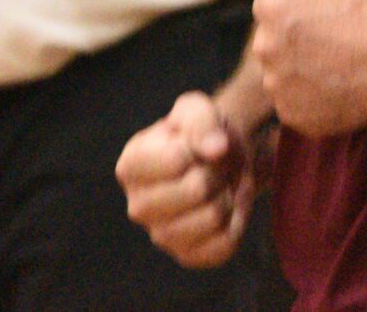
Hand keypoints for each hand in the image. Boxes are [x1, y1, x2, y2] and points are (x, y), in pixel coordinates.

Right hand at [118, 90, 253, 267]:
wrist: (217, 162)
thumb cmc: (199, 134)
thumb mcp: (197, 110)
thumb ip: (202, 121)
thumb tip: (215, 149)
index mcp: (130, 166)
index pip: (177, 159)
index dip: (201, 147)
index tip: (200, 146)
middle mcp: (137, 206)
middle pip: (197, 189)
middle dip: (217, 171)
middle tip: (215, 167)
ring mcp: (160, 236)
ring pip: (213, 217)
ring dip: (228, 196)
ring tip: (220, 186)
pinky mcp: (186, 256)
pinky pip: (224, 245)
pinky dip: (236, 222)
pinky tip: (226, 209)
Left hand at [249, 0, 366, 136]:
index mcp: (272, 8)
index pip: (267, 3)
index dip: (292, 5)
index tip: (313, 13)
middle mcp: (264, 47)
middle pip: (269, 40)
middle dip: (289, 39)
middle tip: (324, 42)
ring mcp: (276, 85)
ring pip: (280, 74)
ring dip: (297, 70)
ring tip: (332, 68)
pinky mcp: (291, 114)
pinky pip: (293, 102)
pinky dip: (308, 97)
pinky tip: (333, 89)